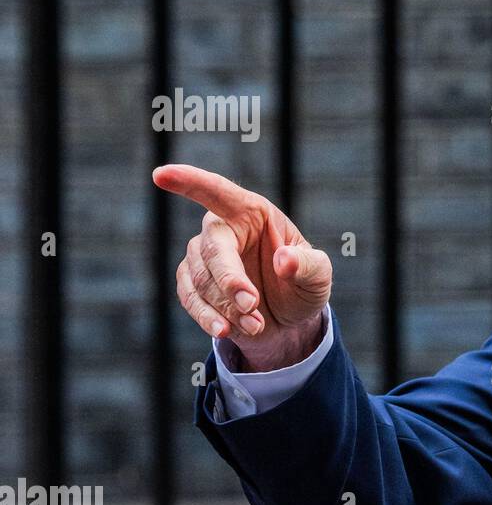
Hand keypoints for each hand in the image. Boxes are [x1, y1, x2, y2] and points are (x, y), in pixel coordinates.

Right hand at [153, 164, 332, 370]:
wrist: (287, 318)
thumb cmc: (302, 284)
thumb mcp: (318, 276)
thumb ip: (308, 265)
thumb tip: (283, 260)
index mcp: (252, 212)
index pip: (218, 192)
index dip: (190, 182)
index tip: (161, 174)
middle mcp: (222, 229)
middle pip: (212, 249)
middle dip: (230, 281)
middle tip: (252, 306)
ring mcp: (203, 256)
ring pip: (201, 279)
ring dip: (227, 307)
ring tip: (256, 325)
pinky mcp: (192, 283)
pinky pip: (190, 298)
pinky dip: (208, 318)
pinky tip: (226, 330)